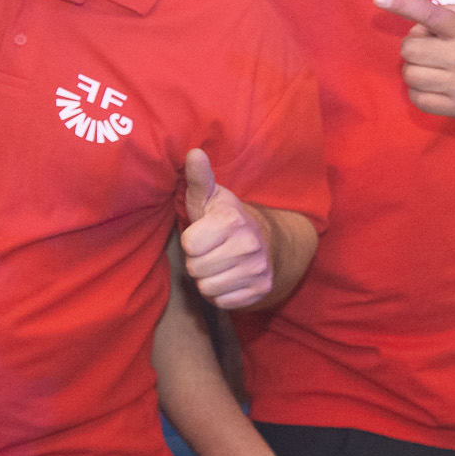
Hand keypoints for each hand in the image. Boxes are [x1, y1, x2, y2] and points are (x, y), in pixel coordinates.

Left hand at [179, 149, 271, 308]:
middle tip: (210, 251)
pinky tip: (229, 277)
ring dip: (207, 279)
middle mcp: (249, 244)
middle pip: (196, 270)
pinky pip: (222, 302)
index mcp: (232, 220)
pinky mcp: (261, 289)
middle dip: (197, 262)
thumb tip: (194, 153)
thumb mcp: (210, 197)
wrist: (265, 241)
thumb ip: (199, 178)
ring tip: (218, 263)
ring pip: (207, 288)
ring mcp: (258, 269)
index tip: (202, 234)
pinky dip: (221, 293)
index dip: (191, 242)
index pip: (190, 245)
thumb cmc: (224, 218)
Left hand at [373, 0, 454, 123]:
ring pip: (410, 75)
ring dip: (416, 68)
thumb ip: (452, 12)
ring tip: (435, 65)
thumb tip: (420, 19)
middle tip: (432, 45)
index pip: (430, 14)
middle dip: (415, 45)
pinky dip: (420, 90)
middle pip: (410, 48)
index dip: (402, 4)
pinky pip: (418, 100)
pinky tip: (435, 84)